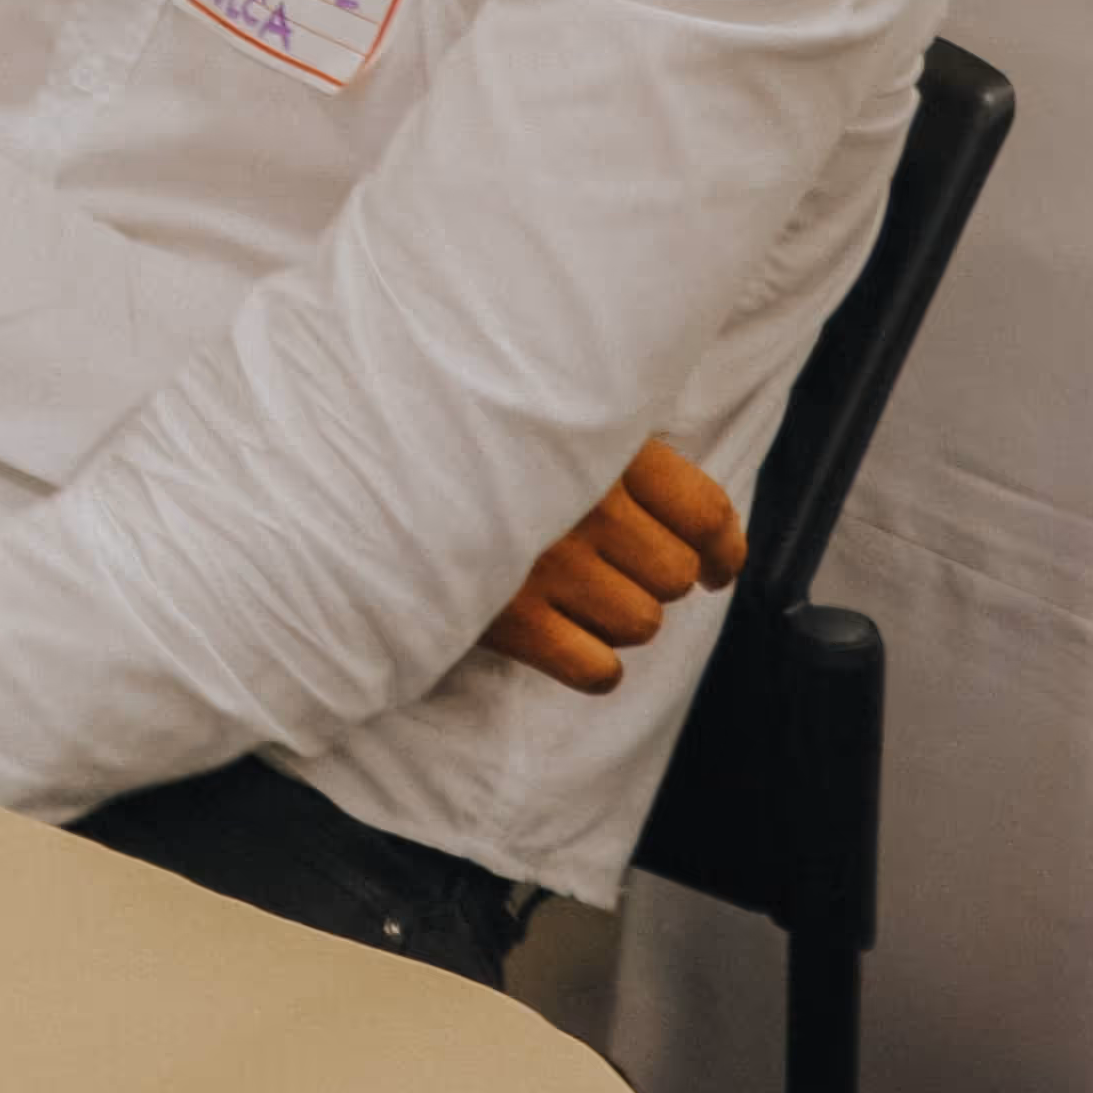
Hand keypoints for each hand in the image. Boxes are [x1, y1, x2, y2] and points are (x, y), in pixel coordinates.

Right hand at [480, 435, 746, 694]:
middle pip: (673, 575)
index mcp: (602, 448)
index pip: (706, 512)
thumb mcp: (548, 422)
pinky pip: (598, 670)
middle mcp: (582, 506)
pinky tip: (568, 640)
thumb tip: (704, 525)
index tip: (714, 567)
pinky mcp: (510, 620)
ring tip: (578, 596)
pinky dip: (595, 665)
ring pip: (641, 623)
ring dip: (621, 619)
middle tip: (614, 568)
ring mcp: (547, 565)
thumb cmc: (469, 445)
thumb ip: (620, 453)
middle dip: (654, 580)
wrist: (368, 471)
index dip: (723, 549)